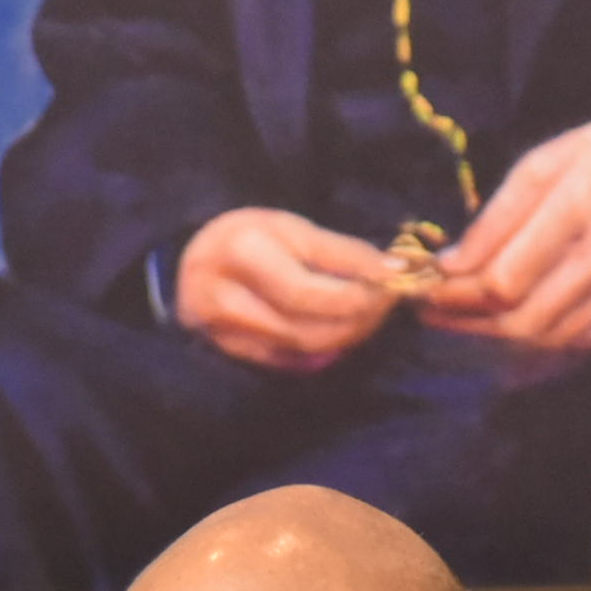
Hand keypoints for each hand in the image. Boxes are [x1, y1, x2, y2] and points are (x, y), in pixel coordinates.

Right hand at [174, 208, 399, 371]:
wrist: (195, 257)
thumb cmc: (250, 236)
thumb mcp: (291, 230)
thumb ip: (342, 254)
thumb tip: (394, 270)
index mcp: (239, 254)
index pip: (307, 292)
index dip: (356, 295)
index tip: (394, 285)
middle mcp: (221, 298)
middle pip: (304, 330)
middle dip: (356, 321)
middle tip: (386, 304)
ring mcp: (220, 333)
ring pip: (299, 350)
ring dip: (344, 337)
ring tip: (367, 314)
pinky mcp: (228, 354)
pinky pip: (288, 361)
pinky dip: (322, 350)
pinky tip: (338, 329)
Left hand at [422, 114, 590, 357]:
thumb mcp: (544, 162)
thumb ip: (498, 214)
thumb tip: (453, 263)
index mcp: (579, 206)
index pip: (505, 276)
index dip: (457, 291)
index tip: (427, 283)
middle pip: (521, 317)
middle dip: (465, 320)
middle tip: (430, 311)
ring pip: (544, 338)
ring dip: (491, 338)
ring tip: (457, 322)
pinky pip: (573, 345)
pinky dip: (530, 349)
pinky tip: (501, 337)